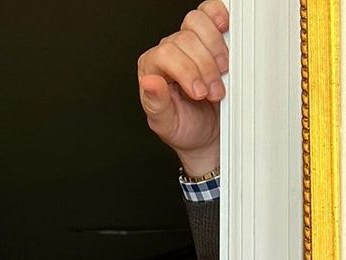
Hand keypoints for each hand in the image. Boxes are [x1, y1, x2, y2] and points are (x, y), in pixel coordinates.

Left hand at [138, 1, 228, 175]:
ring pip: (198, 23)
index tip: (200, 92)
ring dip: (216, 49)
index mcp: (152, 70)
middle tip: (212, 92)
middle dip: (205, 67)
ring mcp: (188, 42)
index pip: (166, 54)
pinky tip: (225, 31)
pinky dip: (220, 17)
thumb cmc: (184, 127)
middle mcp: (168, 52)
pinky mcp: (208, 36)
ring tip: (222, 74)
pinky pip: (210, 12)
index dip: (187, 71)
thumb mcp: (166, 124)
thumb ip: (156, 104)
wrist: (205, 133)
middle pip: (185, 39)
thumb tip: (149, 82)